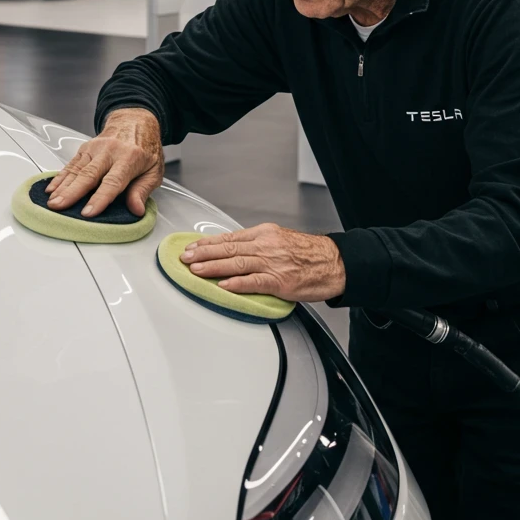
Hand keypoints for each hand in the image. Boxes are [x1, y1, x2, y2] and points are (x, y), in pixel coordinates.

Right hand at [45, 108, 163, 217]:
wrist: (136, 122)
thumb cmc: (146, 148)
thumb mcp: (154, 171)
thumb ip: (143, 190)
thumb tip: (136, 209)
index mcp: (130, 158)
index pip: (113, 181)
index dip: (100, 198)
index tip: (88, 212)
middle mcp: (110, 151)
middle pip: (89, 175)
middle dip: (72, 193)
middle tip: (59, 207)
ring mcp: (95, 148)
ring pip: (76, 169)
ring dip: (62, 187)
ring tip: (52, 202)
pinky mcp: (85, 148)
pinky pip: (70, 164)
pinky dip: (59, 177)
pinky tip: (51, 189)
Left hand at [180, 223, 345, 302]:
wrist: (334, 262)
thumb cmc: (309, 254)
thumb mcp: (281, 240)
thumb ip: (258, 246)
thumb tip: (235, 253)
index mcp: (265, 234)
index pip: (230, 237)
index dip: (208, 243)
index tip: (192, 247)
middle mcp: (266, 245)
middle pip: (228, 248)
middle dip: (203, 253)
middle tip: (185, 258)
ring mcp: (272, 263)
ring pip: (236, 263)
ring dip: (213, 267)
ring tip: (195, 270)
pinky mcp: (280, 280)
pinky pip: (254, 281)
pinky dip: (236, 284)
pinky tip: (223, 285)